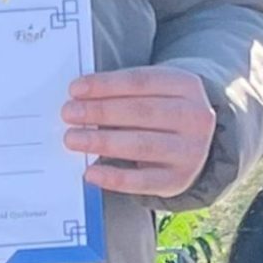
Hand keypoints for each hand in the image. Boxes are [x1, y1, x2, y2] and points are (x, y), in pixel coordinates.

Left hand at [63, 67, 217, 199]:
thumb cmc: (160, 113)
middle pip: (142, 111)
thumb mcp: (153, 93)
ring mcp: (190, 150)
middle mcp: (194, 117)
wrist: (194, 144)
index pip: (142, 81)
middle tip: (68, 113)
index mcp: (186, 86)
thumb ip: (121, 94)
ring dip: (102, 141)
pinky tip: (90, 173)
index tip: (75, 89)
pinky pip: (143, 181)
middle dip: (100, 111)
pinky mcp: (179, 179)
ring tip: (72, 139)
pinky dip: (114, 178)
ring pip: (142, 145)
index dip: (106, 84)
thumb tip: (78, 101)